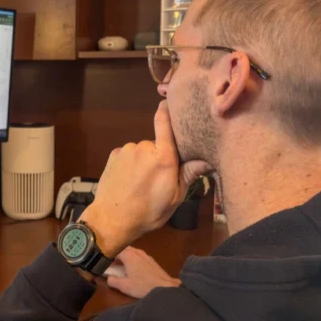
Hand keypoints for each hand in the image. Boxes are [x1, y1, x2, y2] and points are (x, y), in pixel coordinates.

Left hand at [78, 100, 212, 256]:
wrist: (112, 219)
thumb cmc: (148, 212)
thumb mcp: (175, 197)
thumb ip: (189, 174)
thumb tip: (209, 160)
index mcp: (164, 156)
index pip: (165, 123)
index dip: (167, 110)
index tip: (168, 101)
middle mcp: (144, 147)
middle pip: (156, 144)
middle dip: (159, 156)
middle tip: (158, 178)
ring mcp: (126, 150)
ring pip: (141, 151)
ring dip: (143, 161)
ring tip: (141, 183)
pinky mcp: (113, 155)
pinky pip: (127, 156)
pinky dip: (130, 164)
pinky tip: (128, 181)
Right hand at [106, 246, 180, 298]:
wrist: (164, 287)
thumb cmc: (142, 285)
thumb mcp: (124, 286)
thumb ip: (112, 280)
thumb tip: (108, 277)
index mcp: (129, 255)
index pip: (115, 250)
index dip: (109, 256)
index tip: (106, 263)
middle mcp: (137, 251)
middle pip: (124, 249)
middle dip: (117, 255)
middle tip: (113, 264)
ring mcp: (145, 255)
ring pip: (132, 252)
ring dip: (126, 257)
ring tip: (122, 267)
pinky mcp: (151, 260)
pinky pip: (139, 256)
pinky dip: (134, 260)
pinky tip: (135, 270)